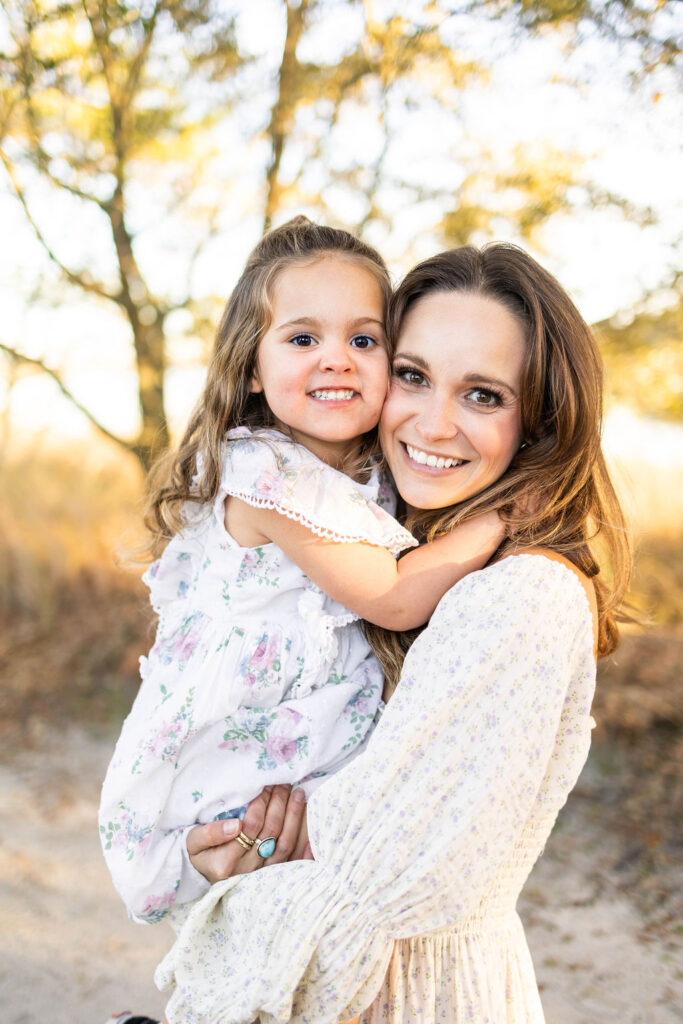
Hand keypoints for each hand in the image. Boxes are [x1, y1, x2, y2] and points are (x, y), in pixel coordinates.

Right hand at [187, 784, 308, 883]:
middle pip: (271, 832)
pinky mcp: (275, 878)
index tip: (266, 784)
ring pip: (286, 845)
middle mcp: (247, 872)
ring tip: (298, 793)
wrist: (208, 876)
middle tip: (284, 783)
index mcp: (225, 863)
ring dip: (295, 816)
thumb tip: (236, 825)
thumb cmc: (201, 854)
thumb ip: (210, 833)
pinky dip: (307, 844)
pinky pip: (296, 861)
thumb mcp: (194, 842)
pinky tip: (314, 825)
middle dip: (280, 803)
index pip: (251, 825)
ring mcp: (263, 877)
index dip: (262, 802)